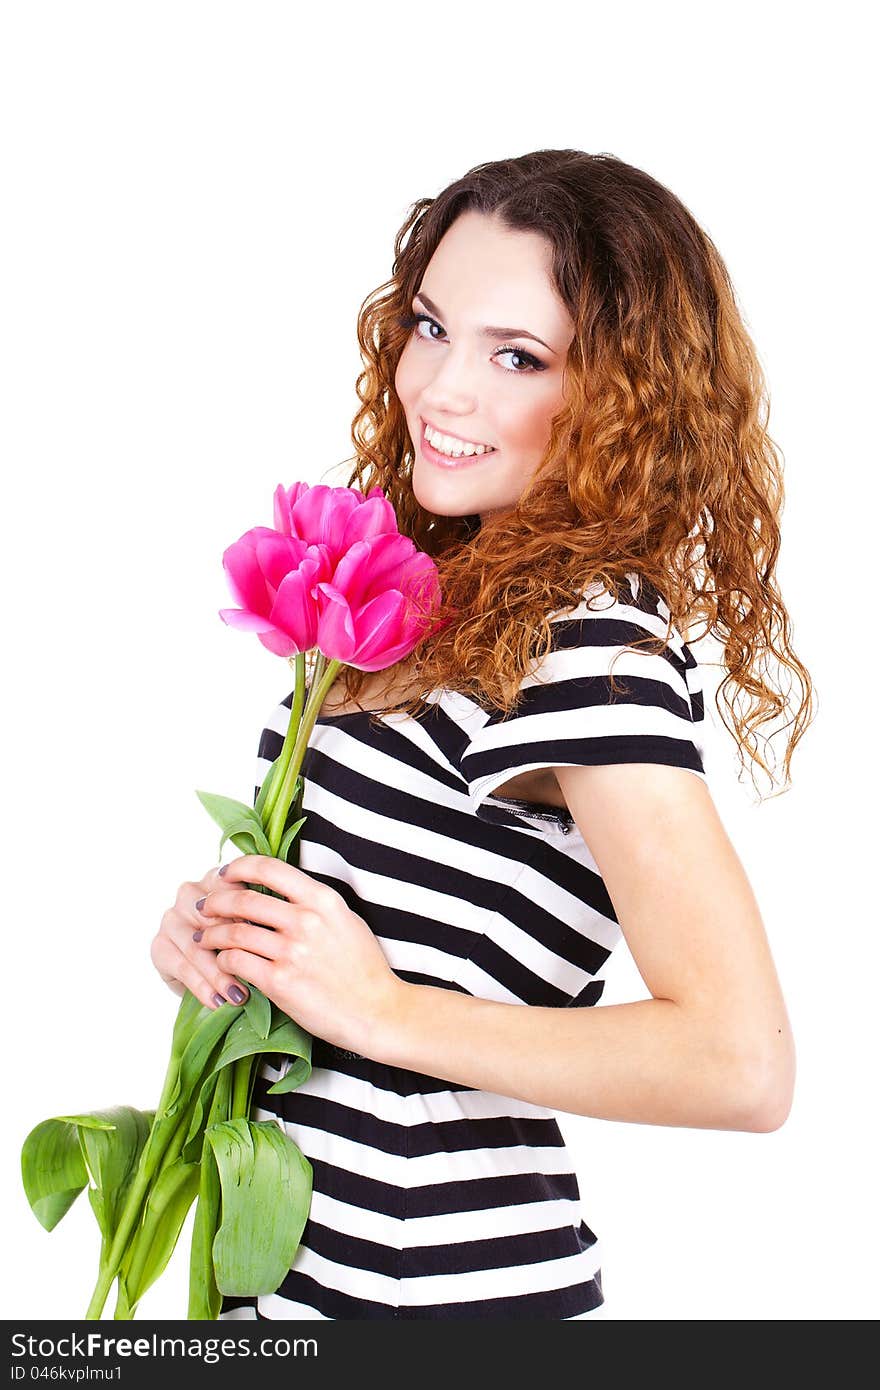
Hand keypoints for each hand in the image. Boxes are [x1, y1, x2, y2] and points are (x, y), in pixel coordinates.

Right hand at [150, 864, 254, 1010]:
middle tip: (258, 969)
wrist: (214, 975)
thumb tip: (278, 931)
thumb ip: (260, 919)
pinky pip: (182, 968)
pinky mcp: (160, 946)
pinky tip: (217, 1002)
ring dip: (219, 975)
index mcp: (216, 880)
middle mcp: (190, 894)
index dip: (249, 912)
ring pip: (197, 946)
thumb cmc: (244, 945)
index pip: (232, 889)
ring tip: (239, 996)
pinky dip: (202, 987)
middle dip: (236, 947)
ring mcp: (171, 919)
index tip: (267, 935)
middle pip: (213, 919)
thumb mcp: (257, 928)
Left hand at [192, 854, 405, 1056]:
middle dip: (216, 901)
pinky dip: (223, 961)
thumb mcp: (346, 920)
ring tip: (204, 937)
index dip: (240, 867)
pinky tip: (222, 963)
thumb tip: (281, 892)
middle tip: (204, 906)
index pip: (270, 869)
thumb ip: (314, 904)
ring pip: (234, 932)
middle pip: (244, 900)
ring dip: (212, 933)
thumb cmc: (364, 969)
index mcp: (323, 900)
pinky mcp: (280, 981)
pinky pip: (237, 962)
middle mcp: (305, 920)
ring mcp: (292, 951)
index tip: (225, 873)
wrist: (376, 1010)